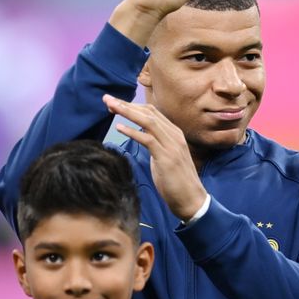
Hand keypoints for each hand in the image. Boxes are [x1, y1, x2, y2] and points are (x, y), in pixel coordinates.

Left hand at [103, 94, 207, 220]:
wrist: (191, 199)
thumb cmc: (176, 181)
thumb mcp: (165, 157)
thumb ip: (157, 144)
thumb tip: (143, 136)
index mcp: (174, 133)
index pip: (152, 112)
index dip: (133, 106)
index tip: (115, 104)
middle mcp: (174, 135)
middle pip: (148, 112)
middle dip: (126, 104)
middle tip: (107, 99)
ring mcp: (171, 145)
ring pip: (148, 121)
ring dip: (127, 112)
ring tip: (110, 106)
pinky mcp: (166, 157)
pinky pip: (148, 139)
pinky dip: (132, 131)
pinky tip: (119, 127)